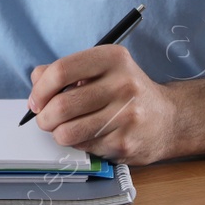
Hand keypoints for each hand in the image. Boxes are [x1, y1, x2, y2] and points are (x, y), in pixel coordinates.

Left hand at [26, 45, 179, 164]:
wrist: (168, 119)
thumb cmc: (127, 92)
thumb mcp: (103, 69)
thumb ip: (67, 70)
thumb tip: (36, 79)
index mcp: (113, 58)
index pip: (61, 71)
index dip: (40, 89)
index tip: (36, 100)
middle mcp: (123, 84)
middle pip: (61, 105)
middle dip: (44, 117)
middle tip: (45, 119)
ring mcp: (126, 115)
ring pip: (67, 131)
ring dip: (57, 133)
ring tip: (64, 128)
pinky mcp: (124, 142)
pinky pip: (82, 146)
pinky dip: (77, 143)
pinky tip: (89, 135)